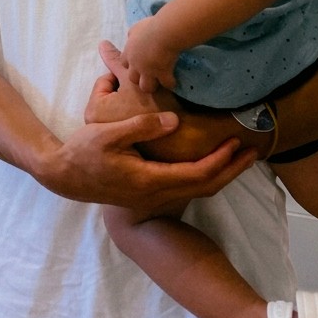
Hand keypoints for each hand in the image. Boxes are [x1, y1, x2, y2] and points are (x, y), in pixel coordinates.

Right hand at [61, 40, 255, 211]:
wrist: (64, 176)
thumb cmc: (84, 152)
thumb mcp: (108, 133)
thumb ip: (141, 127)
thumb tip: (174, 121)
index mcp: (149, 180)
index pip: (196, 174)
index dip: (220, 160)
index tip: (236, 143)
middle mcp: (156, 192)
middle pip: (205, 186)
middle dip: (231, 170)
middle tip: (253, 151)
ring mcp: (153, 196)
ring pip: (197, 190)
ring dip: (221, 173)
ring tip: (238, 156)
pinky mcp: (149, 192)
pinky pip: (186, 188)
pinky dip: (204, 176)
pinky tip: (208, 162)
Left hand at [120, 16, 179, 91]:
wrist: (164, 32)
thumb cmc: (150, 26)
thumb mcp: (136, 28)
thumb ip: (132, 34)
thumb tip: (131, 37)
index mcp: (129, 52)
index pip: (123, 63)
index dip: (130, 64)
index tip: (138, 62)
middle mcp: (136, 64)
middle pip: (132, 78)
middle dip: (139, 78)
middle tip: (148, 74)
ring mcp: (148, 71)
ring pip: (145, 86)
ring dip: (152, 85)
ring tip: (159, 82)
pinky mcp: (162, 74)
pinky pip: (166, 84)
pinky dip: (170, 83)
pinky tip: (173, 80)